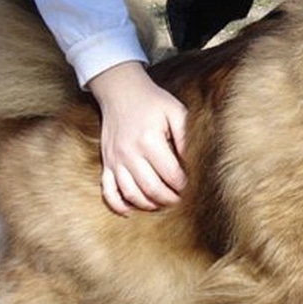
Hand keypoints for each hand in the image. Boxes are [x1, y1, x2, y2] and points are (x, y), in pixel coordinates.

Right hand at [88, 62, 187, 214]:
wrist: (121, 92)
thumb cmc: (153, 102)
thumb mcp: (176, 111)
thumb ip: (186, 136)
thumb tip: (194, 161)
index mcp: (149, 140)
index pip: (171, 174)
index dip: (185, 186)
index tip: (195, 189)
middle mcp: (130, 153)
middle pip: (152, 189)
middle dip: (171, 199)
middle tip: (183, 201)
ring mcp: (115, 160)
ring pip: (131, 194)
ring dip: (150, 204)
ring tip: (165, 203)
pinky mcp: (107, 163)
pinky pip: (108, 191)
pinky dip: (118, 205)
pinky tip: (131, 211)